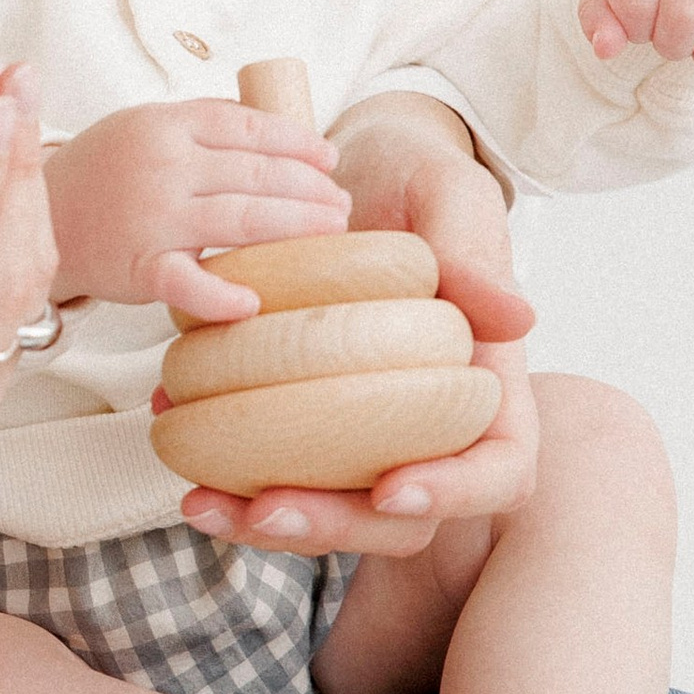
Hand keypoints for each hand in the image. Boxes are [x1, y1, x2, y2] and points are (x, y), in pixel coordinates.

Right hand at [43, 99, 351, 322]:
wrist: (36, 215)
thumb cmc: (101, 172)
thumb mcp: (144, 126)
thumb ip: (202, 124)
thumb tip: (276, 127)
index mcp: (166, 124)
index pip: (249, 126)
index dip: (298, 142)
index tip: (330, 159)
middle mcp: (162, 165)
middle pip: (257, 172)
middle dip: (311, 188)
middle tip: (343, 204)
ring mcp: (152, 216)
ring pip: (243, 219)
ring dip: (298, 226)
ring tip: (333, 230)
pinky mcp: (140, 266)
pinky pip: (190, 282)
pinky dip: (223, 294)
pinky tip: (256, 300)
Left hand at [177, 95, 538, 559]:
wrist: (351, 165)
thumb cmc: (416, 177)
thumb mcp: (450, 197)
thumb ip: (475, 255)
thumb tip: (517, 320)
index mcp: (487, 385)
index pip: (500, 469)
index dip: (455, 493)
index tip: (391, 488)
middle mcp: (431, 425)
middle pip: (402, 517)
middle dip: (332, 527)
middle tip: (264, 510)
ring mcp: (365, 432)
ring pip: (330, 510)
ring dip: (261, 522)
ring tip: (199, 503)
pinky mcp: (306, 421)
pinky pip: (273, 468)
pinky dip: (225, 474)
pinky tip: (176, 447)